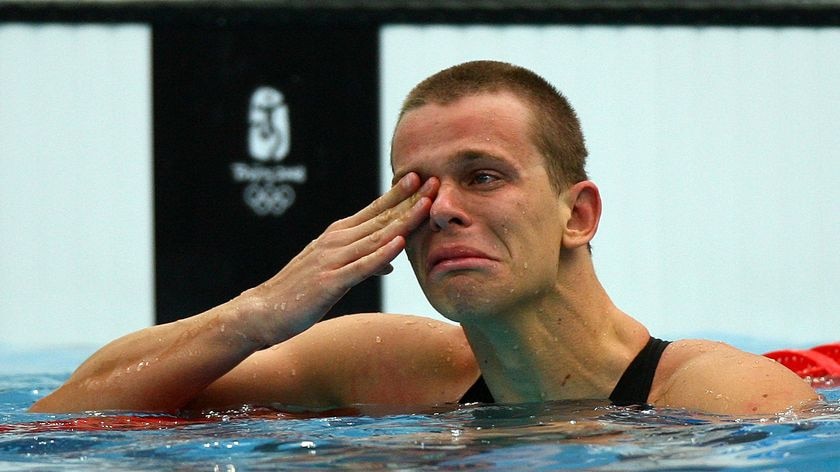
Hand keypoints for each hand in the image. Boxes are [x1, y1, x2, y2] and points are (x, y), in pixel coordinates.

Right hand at [238, 172, 438, 344]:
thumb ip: (363, 261)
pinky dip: (381, 254)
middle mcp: (336, 241)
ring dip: (403, 220)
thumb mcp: (335, 272)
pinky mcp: (330, 282)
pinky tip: (399, 244)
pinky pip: (360, 267)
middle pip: (381, 218)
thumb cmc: (299, 293)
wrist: (263, 312)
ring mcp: (333, 260)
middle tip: (435, 180)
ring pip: (375, 237)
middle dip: (410, 200)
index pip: (374, 211)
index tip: (422, 178)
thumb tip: (390, 261)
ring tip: (426, 204)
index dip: (399, 194)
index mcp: (337, 236)